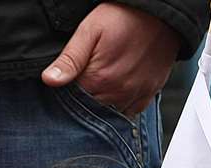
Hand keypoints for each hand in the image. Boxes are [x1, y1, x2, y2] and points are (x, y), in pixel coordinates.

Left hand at [40, 2, 179, 116]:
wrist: (161, 12)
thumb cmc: (123, 17)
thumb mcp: (89, 31)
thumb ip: (69, 59)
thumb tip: (49, 80)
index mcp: (99, 79)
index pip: (72, 102)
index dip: (67, 94)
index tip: (70, 82)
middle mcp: (119, 91)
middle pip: (91, 110)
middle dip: (84, 100)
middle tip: (87, 78)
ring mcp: (136, 93)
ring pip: (111, 113)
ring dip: (103, 104)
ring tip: (103, 83)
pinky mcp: (150, 92)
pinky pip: (132, 112)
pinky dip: (122, 106)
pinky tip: (116, 91)